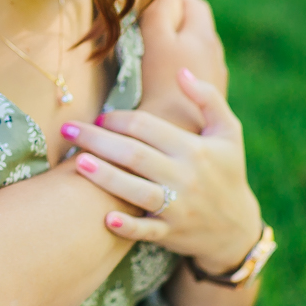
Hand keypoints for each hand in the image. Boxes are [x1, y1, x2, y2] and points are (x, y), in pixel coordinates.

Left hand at [62, 69, 261, 274]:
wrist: (237, 228)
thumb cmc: (226, 171)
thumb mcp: (228, 133)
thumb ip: (208, 99)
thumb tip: (181, 71)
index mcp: (195, 149)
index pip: (147, 127)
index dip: (118, 119)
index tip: (99, 117)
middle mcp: (185, 177)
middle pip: (134, 155)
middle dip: (97, 141)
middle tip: (68, 130)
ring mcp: (178, 208)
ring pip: (136, 191)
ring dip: (106, 177)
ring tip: (77, 163)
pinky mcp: (171, 234)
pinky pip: (146, 231)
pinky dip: (127, 226)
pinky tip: (105, 217)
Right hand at [138, 0, 227, 132]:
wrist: (173, 142)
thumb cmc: (160, 90)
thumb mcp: (156, 41)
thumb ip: (157, 5)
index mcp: (202, 37)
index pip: (189, 2)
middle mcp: (213, 55)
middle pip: (195, 23)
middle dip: (173, 16)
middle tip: (143, 20)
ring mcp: (211, 79)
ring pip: (194, 48)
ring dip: (176, 41)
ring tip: (148, 47)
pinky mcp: (204, 101)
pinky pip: (193, 71)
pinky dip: (178, 64)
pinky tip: (158, 77)